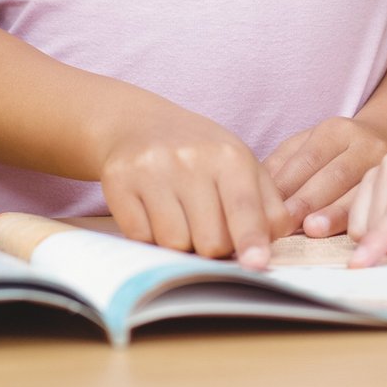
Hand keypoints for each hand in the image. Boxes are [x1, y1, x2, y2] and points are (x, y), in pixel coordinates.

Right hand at [100, 105, 292, 267]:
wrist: (139, 124)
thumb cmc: (200, 153)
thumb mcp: (241, 165)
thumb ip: (266, 206)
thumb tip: (267, 248)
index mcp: (229, 156)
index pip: (244, 208)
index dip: (250, 240)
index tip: (256, 263)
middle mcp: (190, 159)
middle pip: (211, 241)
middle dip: (213, 247)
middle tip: (207, 225)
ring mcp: (152, 169)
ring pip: (175, 244)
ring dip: (181, 243)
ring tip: (180, 216)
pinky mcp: (119, 182)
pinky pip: (141, 237)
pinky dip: (150, 236)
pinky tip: (153, 212)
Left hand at [265, 115, 386, 235]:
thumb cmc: (336, 149)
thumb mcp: (310, 143)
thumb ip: (284, 161)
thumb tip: (256, 188)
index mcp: (337, 130)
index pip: (309, 158)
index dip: (287, 183)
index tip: (264, 205)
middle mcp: (365, 145)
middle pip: (333, 175)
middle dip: (307, 201)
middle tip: (283, 222)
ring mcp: (384, 168)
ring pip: (358, 192)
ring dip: (333, 214)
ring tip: (312, 229)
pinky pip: (377, 208)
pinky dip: (358, 222)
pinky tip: (344, 236)